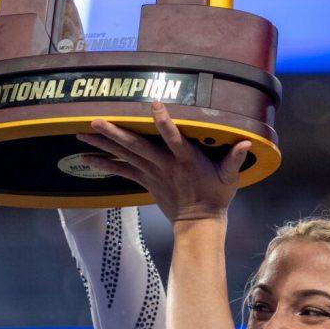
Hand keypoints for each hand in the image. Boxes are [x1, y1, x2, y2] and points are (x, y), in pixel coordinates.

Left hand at [77, 103, 250, 223]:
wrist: (198, 224)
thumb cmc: (216, 196)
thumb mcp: (231, 178)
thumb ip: (236, 158)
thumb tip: (247, 142)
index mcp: (186, 160)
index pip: (174, 137)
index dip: (164, 121)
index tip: (154, 103)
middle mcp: (165, 165)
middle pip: (137, 146)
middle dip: (115, 133)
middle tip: (94, 121)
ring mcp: (152, 173)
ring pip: (125, 156)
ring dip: (102, 144)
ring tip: (82, 133)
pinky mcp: (145, 181)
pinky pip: (122, 170)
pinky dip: (104, 164)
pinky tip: (86, 158)